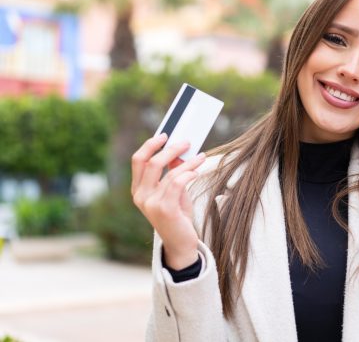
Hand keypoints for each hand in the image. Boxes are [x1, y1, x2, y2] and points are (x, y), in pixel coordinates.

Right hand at [131, 133, 206, 269]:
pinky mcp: (164, 209)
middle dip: (170, 148)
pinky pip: (177, 182)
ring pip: (170, 172)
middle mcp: (140, 196)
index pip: (138, 160)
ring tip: (200, 157)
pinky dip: (189, 173)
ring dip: (188, 161)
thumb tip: (178, 152)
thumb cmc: (178, 217)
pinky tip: (197, 171)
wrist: (181, 244)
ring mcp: (151, 204)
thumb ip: (172, 173)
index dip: (150, 145)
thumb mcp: (173, 192)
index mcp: (138, 190)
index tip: (164, 135)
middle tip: (186, 142)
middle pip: (151, 162)